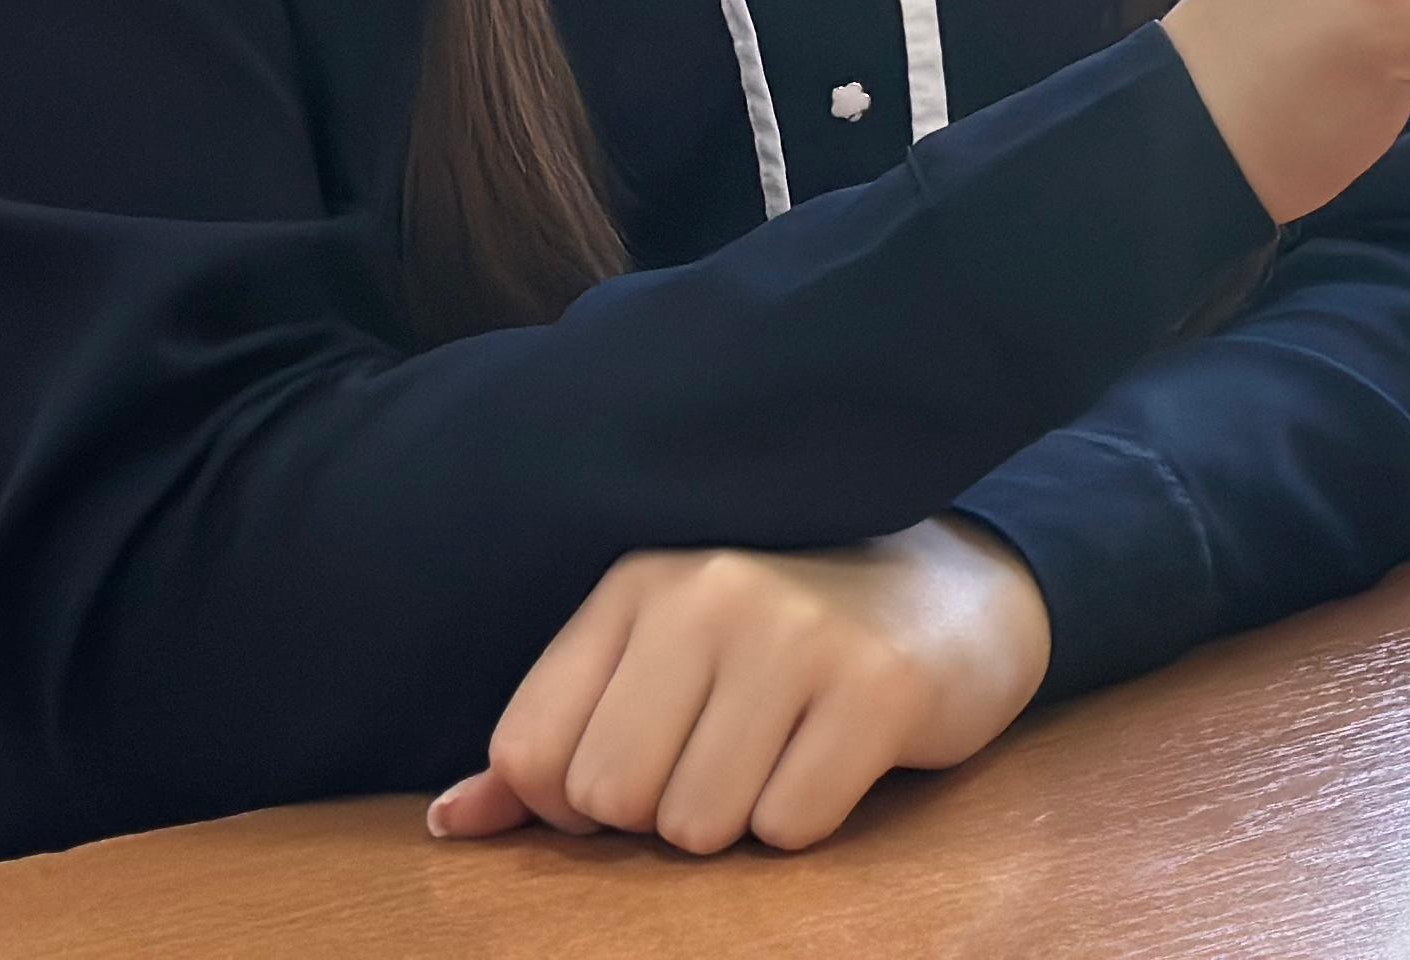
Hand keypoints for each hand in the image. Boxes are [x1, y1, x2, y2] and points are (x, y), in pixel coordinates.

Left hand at [426, 517, 1051, 854]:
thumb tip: (449, 824)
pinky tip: (839, 755)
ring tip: (784, 750)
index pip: (531, 751)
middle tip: (728, 756)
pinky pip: (788, 828)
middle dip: (662, 813)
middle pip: (610, 800)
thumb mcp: (664, 660)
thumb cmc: (789, 638)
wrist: (960, 591)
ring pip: (695, 827)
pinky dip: (808, 818)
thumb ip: (558, 739)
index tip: (643, 766)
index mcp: (640, 582)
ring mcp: (798, 635)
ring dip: (739, 820)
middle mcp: (710, 593)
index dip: (573, 802)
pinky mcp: (877, 689)